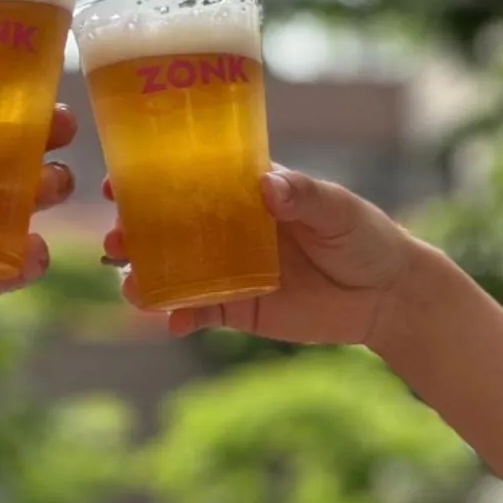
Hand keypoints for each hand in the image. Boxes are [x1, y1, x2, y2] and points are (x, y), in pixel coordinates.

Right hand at [103, 169, 423, 349]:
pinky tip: (171, 321)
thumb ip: (301, 195)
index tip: (118, 184)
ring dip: (145, 277)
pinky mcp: (236, 309)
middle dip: (133, 234)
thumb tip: (266, 185)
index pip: (188, 181)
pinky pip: (197, 313)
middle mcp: (225, 229)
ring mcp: (226, 271)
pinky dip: (179, 317)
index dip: (150, 181)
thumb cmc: (363, 236)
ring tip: (132, 284)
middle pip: (166, 228)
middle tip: (116, 240)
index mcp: (243, 193)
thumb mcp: (336, 208)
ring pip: (172, 273)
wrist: (387, 295)